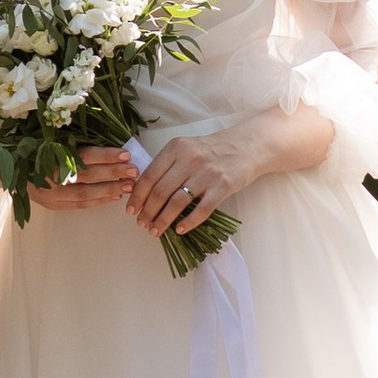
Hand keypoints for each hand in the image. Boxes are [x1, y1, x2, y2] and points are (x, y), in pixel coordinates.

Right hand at [28, 143, 139, 214]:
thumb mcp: (47, 139)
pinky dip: (98, 200)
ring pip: (84, 194)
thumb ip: (70, 141)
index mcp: (49, 156)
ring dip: (109, 189)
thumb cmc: (32, 150)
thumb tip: (105, 138)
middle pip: (86, 176)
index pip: (82, 156)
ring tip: (129, 186)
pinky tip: (113, 196)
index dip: (105, 156)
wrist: (8, 172)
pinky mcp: (52, 205)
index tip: (125, 154)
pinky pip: (79, 205)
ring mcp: (50, 194)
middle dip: (112, 173)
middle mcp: (50, 176)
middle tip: (134, 171)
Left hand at [127, 113, 301, 239]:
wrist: (247, 146)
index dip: (137, 196)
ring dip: (163, 220)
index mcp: (176, 148)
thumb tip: (143, 191)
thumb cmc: (212, 150)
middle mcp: (189, 159)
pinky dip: (188, 222)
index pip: (149, 176)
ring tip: (156, 231)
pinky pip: (202, 209)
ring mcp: (207, 173)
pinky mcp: (223, 186)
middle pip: (160, 191)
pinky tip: (180, 230)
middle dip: (147, 212)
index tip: (131, 211)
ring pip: (177, 202)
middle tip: (142, 225)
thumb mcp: (186, 149)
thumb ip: (167, 165)